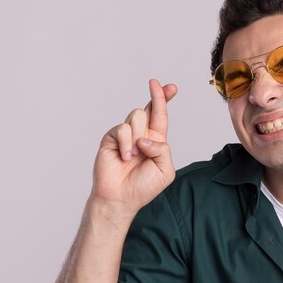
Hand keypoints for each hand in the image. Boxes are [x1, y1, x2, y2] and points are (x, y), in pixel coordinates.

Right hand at [91, 79, 177, 215]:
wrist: (121, 198)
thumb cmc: (143, 187)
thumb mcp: (165, 170)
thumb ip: (162, 150)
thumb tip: (145, 137)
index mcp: (156, 141)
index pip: (161, 116)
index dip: (165, 99)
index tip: (171, 87)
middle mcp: (141, 135)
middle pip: (149, 108)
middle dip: (157, 95)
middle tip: (156, 84)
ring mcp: (126, 136)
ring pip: (136, 116)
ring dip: (139, 135)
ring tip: (135, 156)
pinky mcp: (111, 138)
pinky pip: (122, 129)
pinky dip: (126, 144)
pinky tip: (125, 158)